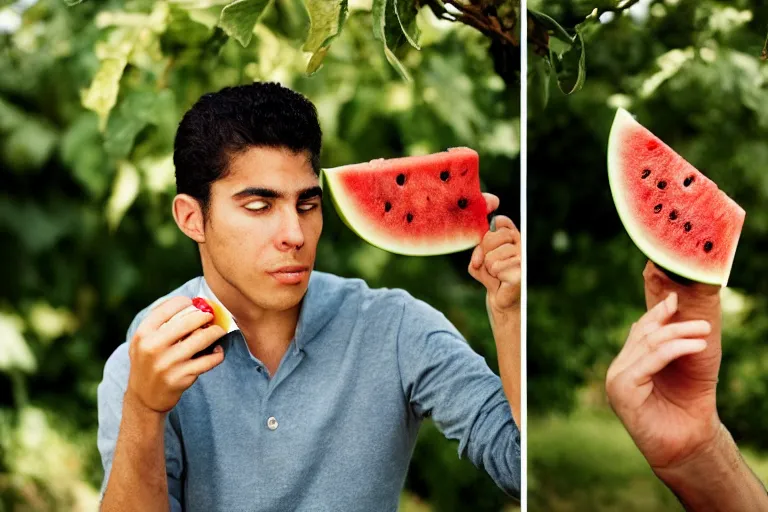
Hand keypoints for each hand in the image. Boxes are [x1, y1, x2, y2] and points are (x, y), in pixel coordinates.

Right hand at [126, 296, 225, 413]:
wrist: (143, 398)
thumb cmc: (148, 362)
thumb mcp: (143, 341)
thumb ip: (160, 322)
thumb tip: (190, 302)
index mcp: (143, 333)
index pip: (168, 307)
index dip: (186, 302)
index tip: (196, 304)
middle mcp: (153, 347)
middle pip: (189, 321)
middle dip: (205, 315)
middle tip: (212, 316)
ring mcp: (168, 363)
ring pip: (202, 339)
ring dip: (215, 332)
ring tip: (218, 331)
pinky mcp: (181, 378)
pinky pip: (208, 361)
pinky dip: (218, 354)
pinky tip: (217, 351)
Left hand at [468, 193, 520, 311]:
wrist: (500, 298)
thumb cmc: (490, 275)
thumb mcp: (479, 259)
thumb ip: (478, 250)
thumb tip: (478, 259)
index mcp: (512, 236)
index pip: (499, 221)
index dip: (488, 233)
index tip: (485, 247)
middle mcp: (520, 243)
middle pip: (491, 237)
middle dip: (483, 253)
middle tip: (489, 265)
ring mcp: (522, 257)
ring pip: (491, 256)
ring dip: (488, 268)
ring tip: (495, 274)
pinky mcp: (521, 271)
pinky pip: (496, 268)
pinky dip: (492, 277)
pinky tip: (500, 280)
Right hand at [606, 261, 721, 471]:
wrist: (688, 444)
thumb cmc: (689, 406)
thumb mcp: (686, 364)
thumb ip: (675, 340)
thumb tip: (671, 305)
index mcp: (628, 363)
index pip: (640, 330)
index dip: (657, 313)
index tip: (675, 299)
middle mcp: (618, 369)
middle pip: (644, 335)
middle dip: (674, 324)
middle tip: (703, 324)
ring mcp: (615, 380)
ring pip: (646, 345)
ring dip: (678, 335)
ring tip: (704, 333)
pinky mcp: (621, 391)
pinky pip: (648, 363)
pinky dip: (674, 350)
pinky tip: (696, 347)